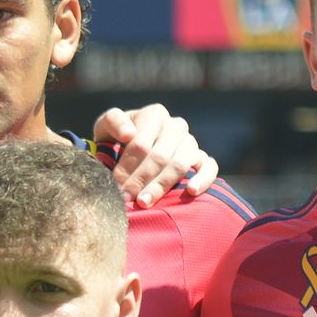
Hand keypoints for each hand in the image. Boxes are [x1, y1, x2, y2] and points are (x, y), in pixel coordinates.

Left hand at [85, 104, 222, 201]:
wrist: (131, 151)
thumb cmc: (117, 140)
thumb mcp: (106, 128)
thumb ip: (112, 123)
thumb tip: (129, 133)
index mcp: (154, 114)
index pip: (141, 143)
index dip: (127, 167)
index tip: (115, 185)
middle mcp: (176, 126)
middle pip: (160, 156)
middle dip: (140, 180)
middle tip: (126, 198)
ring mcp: (191, 142)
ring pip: (180, 164)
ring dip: (161, 185)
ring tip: (144, 202)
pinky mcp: (203, 159)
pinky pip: (210, 167)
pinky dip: (203, 179)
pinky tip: (192, 191)